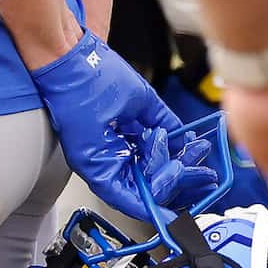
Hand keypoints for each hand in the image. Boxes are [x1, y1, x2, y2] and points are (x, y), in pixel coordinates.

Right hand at [31, 30, 216, 221]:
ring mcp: (105, 144)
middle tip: (203, 175)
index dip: (154, 207)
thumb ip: (164, 120)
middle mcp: (100, 157)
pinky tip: (182, 140)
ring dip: (172, 158)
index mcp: (95, 161)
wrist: (64, 52)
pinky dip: (161, 144)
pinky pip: (138, 147)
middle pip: (142, 181)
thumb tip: (184, 137)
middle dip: (175, 177)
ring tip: (197, 149)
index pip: (128, 197)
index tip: (175, 215)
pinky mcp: (108, 131)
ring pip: (144, 164)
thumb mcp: (137, 100)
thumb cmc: (86, 76)